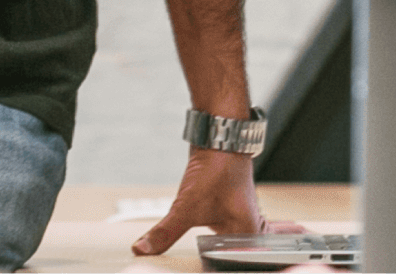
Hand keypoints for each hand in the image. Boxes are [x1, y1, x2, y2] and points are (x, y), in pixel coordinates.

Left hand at [132, 147, 298, 254]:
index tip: (211, 272)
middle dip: (237, 264)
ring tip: (228, 267)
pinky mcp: (237, 207)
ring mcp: (247, 216)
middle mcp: (252, 227)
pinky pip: (242, 232)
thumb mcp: (187, 205)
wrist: (221, 136)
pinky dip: (238, 241)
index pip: (243, 264)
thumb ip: (165, 232)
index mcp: (249, 233)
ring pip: (248, 244)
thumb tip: (143, 249)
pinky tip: (234, 245)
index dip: (226, 270)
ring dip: (239, 254)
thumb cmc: (217, 167)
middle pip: (249, 257)